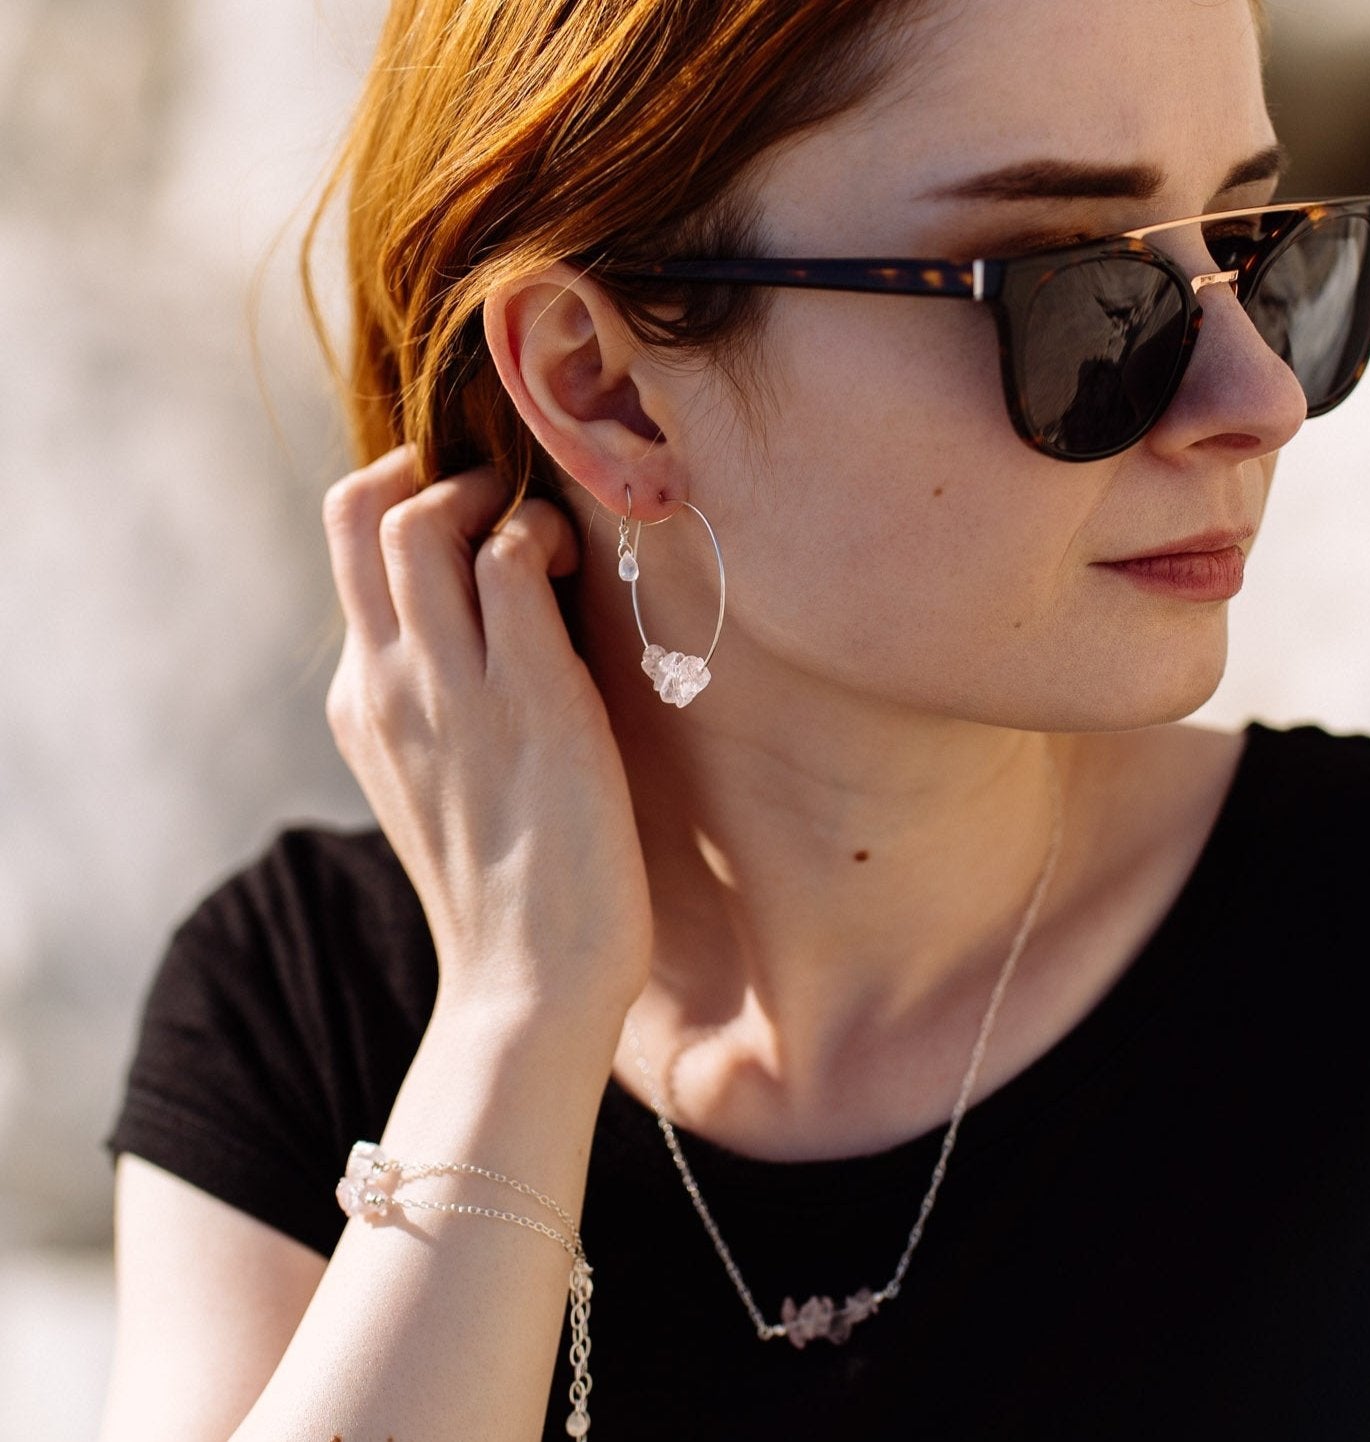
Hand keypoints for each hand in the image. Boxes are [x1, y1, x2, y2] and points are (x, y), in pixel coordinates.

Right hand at [322, 445, 652, 1028]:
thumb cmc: (505, 887)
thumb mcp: (436, 784)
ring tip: (543, 536)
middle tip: (500, 503)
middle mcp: (388, 682)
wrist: (527, 984)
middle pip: (358, 513)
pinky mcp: (530, 698)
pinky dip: (542, 536)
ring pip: (421, 523)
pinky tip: (578, 571)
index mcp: (362, 702)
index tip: (466, 518)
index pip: (345, 553)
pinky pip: (511, 561)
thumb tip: (480, 638)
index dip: (400, 504)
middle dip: (430, 477)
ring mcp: (451, 688)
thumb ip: (433, 707)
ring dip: (488, 497)